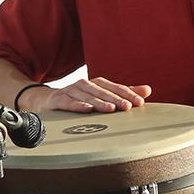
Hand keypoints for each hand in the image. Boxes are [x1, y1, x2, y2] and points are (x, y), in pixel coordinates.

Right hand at [25, 77, 151, 113]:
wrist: (46, 101)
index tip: (140, 102)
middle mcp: (85, 85)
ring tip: (111, 109)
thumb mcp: (101, 95)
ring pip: (87, 96)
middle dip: (116, 99)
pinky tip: (86, 110)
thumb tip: (148, 90)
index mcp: (97, 84)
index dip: (128, 94)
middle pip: (103, 91)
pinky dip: (77, 105)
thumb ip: (123, 93)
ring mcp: (70, 91)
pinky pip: (68, 102)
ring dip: (99, 102)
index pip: (115, 87)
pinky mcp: (57, 99)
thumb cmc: (78, 99)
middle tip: (128, 107)